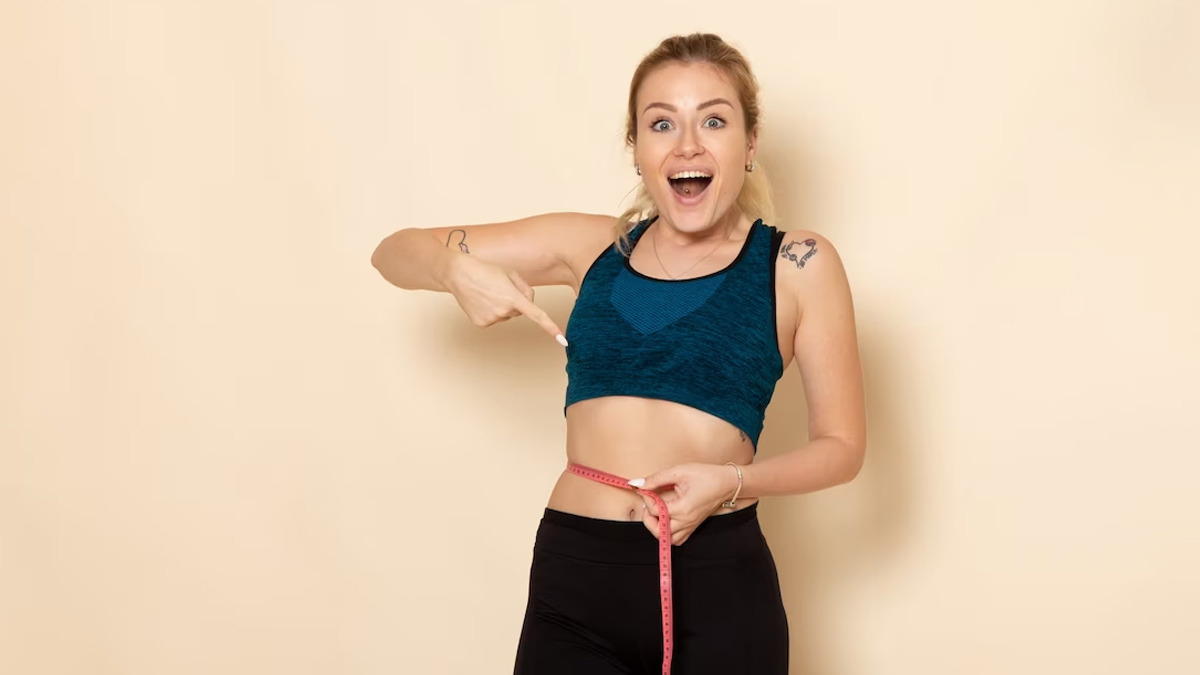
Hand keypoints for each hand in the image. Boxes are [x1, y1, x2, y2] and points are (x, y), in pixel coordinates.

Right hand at [444, 255, 565, 344]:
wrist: (458, 274)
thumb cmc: (486, 271)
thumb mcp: (511, 275)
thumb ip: (526, 290)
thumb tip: (529, 305)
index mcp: (514, 298)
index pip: (537, 316)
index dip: (551, 328)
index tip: (563, 340)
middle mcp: (504, 311)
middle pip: (519, 311)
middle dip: (514, 301)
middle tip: (499, 289)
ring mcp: (492, 319)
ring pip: (506, 316)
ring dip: (501, 306)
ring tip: (488, 293)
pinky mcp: (482, 324)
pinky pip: (495, 320)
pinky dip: (490, 312)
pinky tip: (481, 301)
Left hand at [631, 463, 740, 545]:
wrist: (727, 483)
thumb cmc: (706, 475)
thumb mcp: (679, 472)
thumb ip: (656, 479)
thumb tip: (637, 483)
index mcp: (682, 508)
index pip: (655, 511)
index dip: (646, 498)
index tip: (646, 488)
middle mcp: (686, 521)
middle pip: (658, 531)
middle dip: (648, 519)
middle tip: (648, 504)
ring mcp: (690, 526)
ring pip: (667, 539)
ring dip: (657, 528)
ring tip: (657, 513)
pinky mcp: (693, 526)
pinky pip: (677, 539)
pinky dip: (668, 533)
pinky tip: (666, 519)